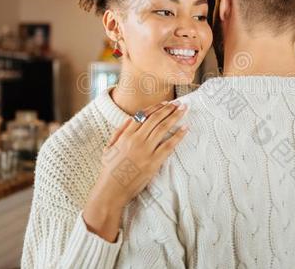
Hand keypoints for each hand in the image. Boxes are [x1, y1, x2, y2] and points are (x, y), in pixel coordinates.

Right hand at [82, 101, 188, 239]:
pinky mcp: (153, 162)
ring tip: (184, 110)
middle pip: (155, 119)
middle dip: (168, 109)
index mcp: (125, 135)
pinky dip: (178, 135)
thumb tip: (130, 119)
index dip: (156, 107)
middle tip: (179, 103)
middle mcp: (136, 140)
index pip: (143, 115)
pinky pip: (169, 145)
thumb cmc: (109, 170)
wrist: (111, 190)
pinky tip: (185, 128)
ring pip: (163, 128)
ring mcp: (145, 150)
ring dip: (175, 117)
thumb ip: (118, 132)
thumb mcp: (109, 148)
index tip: (165, 103)